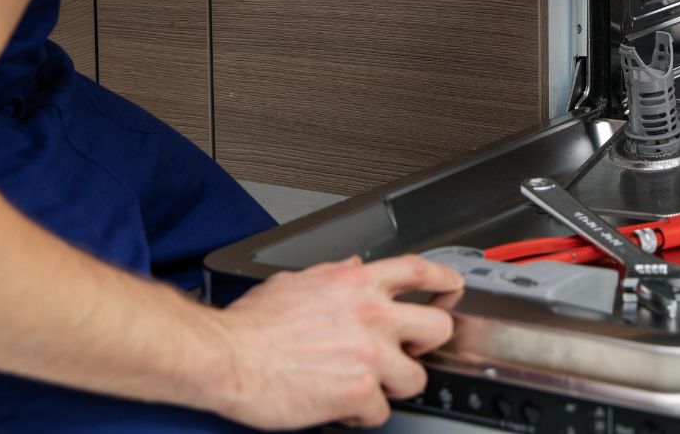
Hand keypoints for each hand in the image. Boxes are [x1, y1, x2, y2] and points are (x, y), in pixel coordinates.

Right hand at [209, 255, 462, 429]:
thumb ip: (335, 274)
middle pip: (437, 327)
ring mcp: (369, 355)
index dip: (443, 278)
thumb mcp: (298, 280)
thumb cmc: (252, 323)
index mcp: (356, 282)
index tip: (452, 285)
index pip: (418, 271)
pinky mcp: (358, 393)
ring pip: (415, 378)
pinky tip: (344, 405)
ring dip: (393, 384)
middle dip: (428, 343)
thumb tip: (354, 267)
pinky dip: (363, 413)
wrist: (227, 356)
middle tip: (411, 350)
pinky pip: (381, 412)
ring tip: (368, 383)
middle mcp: (371, 314)